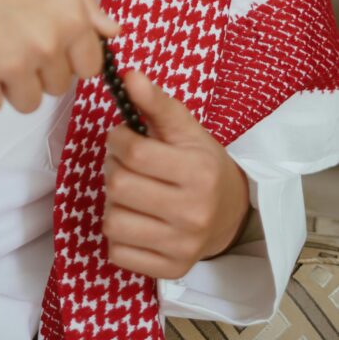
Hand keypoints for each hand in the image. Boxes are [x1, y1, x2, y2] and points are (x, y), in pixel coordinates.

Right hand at [0, 0, 119, 114]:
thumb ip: (81, 5)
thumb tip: (111, 30)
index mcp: (70, 14)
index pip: (90, 66)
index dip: (68, 59)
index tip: (49, 49)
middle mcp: (49, 42)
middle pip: (57, 87)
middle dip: (37, 70)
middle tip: (9, 37)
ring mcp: (14, 62)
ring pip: (26, 102)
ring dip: (10, 84)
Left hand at [103, 71, 249, 279]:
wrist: (231, 210)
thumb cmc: (200, 162)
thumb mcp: (184, 127)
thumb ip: (155, 101)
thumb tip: (128, 75)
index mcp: (198, 171)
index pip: (134, 153)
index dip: (117, 139)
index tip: (123, 137)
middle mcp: (192, 212)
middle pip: (120, 186)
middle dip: (113, 168)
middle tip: (124, 164)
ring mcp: (182, 245)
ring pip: (113, 221)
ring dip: (112, 203)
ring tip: (129, 193)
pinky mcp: (171, 269)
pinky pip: (117, 253)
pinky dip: (118, 234)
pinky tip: (135, 219)